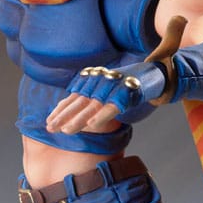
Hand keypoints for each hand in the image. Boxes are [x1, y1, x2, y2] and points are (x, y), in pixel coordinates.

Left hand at [46, 62, 166, 134]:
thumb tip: (68, 110)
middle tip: (50, 128)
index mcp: (93, 81)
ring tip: (66, 131)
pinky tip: (92, 126)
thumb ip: (89, 97)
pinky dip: (102, 116)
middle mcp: (100, 83)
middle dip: (63, 116)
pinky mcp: (127, 94)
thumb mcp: (105, 88)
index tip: (48, 121)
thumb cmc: (127, 84)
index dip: (60, 110)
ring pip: (92, 106)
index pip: (73, 97)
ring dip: (78, 119)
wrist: (154, 72)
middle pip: (79, 102)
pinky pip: (112, 107)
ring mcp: (113, 88)